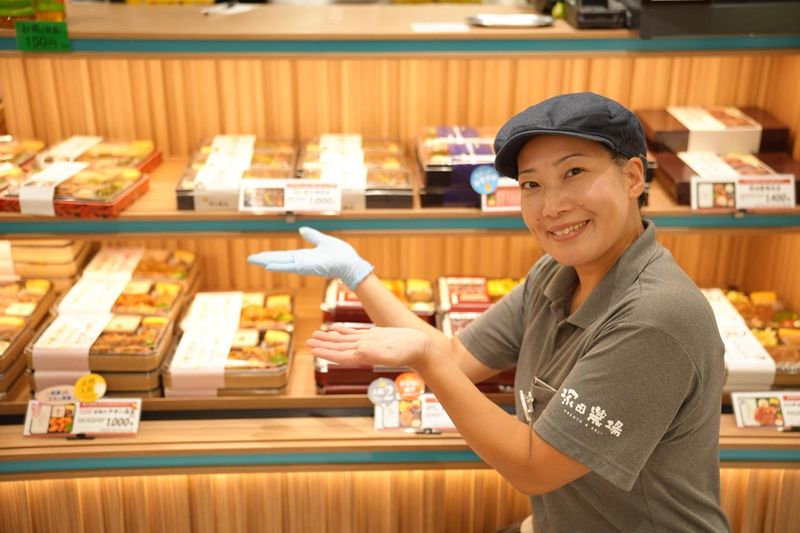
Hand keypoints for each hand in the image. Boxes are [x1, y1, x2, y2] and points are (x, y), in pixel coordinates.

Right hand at [247, 226, 373, 289]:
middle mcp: (302, 262)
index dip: (271, 256)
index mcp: (305, 256)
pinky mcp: (308, 267)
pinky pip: (292, 266)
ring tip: (254, 260)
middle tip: (250, 259)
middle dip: (265, 259)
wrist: (350, 263)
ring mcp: (304, 265)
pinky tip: (269, 265)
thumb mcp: (323, 241)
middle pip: (279, 260)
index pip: (284, 256)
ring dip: (268, 262)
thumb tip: (302, 229)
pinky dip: (280, 266)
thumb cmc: (340, 254)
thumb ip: (312, 236)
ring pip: (282, 263)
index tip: (259, 256)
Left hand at [307, 325, 434, 369]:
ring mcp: (369, 343)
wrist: (422, 347)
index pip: (341, 355)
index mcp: (366, 355)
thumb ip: (375, 353)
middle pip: (339, 348)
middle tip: (307, 342)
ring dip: (329, 339)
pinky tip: (335, 330)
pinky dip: (342, 332)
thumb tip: (359, 352)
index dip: (325, 352)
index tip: (313, 350)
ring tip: (315, 336)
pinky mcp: (374, 336)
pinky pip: (354, 334)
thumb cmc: (410, 351)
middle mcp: (364, 350)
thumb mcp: (393, 353)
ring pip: (344, 341)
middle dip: (323, 345)